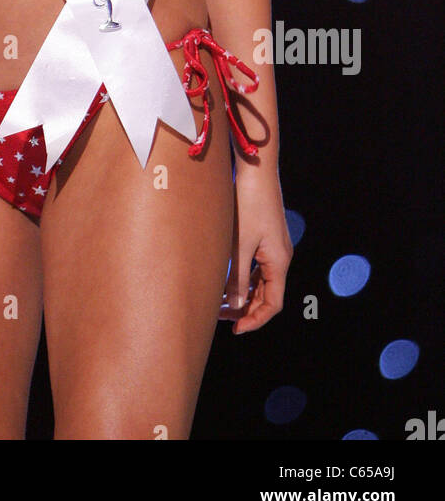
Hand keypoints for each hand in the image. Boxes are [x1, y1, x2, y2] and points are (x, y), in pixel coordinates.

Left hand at [218, 168, 292, 333]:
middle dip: (247, 309)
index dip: (255, 320)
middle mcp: (281, 257)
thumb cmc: (249, 204)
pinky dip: (244, 278)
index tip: (235, 330)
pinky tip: (226, 281)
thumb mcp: (240, 244)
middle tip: (221, 318)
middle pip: (267, 295)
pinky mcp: (265, 237)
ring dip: (244, 294)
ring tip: (220, 303)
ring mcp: (274, 247)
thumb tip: (236, 307)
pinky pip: (257, 267)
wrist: (256, 170)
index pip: (272, 303)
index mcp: (279, 261)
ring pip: (261, 282)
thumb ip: (238, 277)